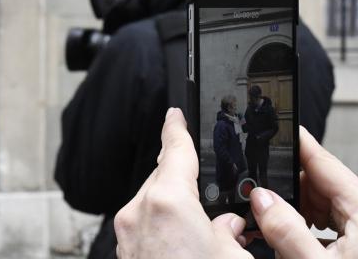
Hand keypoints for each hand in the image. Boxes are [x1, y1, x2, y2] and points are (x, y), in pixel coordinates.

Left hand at [114, 108, 250, 258]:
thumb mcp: (233, 257)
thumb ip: (230, 229)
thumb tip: (228, 226)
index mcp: (168, 203)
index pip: (174, 149)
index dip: (177, 127)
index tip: (175, 115)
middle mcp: (139, 213)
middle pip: (165, 178)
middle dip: (188, 183)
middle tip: (215, 201)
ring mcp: (127, 234)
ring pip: (154, 203)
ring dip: (177, 209)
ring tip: (203, 234)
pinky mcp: (124, 252)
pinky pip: (146, 225)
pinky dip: (164, 227)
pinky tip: (184, 245)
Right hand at [250, 126, 357, 258]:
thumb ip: (283, 229)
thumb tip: (261, 199)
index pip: (322, 161)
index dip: (293, 145)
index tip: (271, 131)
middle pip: (323, 183)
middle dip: (291, 191)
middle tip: (259, 203)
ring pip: (330, 204)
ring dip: (301, 212)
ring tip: (276, 229)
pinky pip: (340, 223)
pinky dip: (316, 228)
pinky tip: (297, 243)